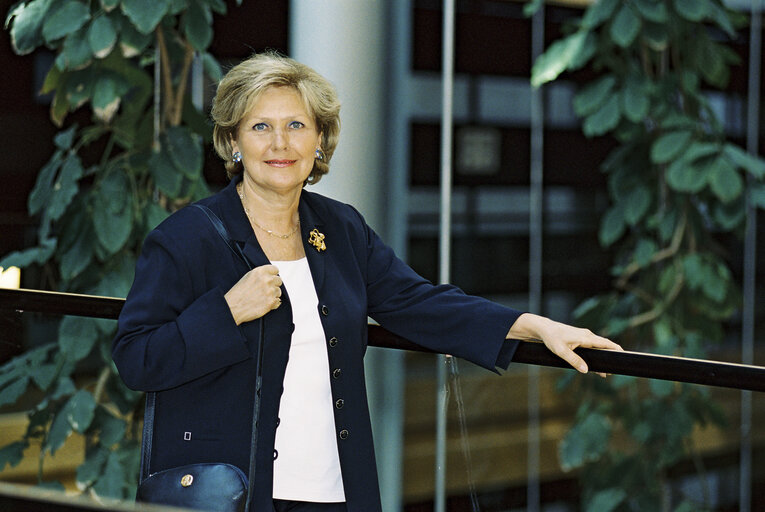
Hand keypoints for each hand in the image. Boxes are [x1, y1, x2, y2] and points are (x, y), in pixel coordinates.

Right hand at [224, 264, 282, 324]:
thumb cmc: (238, 293)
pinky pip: (277, 301)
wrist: (233, 307)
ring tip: (261, 297)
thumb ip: (261, 274)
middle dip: (273, 285)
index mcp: (260, 272)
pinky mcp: (271, 302)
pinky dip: (272, 303)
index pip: (275, 269)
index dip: (272, 275)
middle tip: (264, 290)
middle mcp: (266, 280)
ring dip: (273, 295)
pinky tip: (263, 303)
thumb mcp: (248, 277)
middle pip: (279, 280)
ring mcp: (270, 291)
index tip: (270, 278)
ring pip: (278, 291)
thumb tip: (273, 275)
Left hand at [507, 313, 621, 374]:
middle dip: (610, 358)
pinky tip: (593, 367)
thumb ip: (574, 360)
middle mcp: (587, 336)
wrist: (544, 329)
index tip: (625, 356)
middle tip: (612, 372)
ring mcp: (584, 337)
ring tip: (604, 374)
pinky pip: (591, 348)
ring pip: (597, 349)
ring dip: (601, 359)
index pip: (605, 343)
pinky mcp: (579, 339)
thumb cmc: (552, 338)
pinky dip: (595, 356)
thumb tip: (586, 370)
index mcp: (585, 337)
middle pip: (604, 347)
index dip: (616, 349)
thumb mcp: (561, 351)